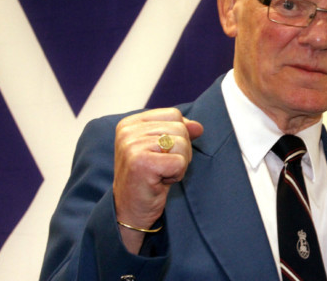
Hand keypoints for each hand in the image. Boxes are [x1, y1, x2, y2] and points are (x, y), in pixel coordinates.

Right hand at [113, 108, 202, 251]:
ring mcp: (132, 146)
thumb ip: (180, 133)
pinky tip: (160, 181)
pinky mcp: (141, 163)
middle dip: (180, 151)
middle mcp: (128, 131)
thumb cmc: (148, 179)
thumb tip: (198, 126)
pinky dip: (176, 174)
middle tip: (161, 167)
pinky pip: (180, 162)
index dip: (178, 136)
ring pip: (182, 143)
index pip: (174, 114)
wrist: (131, 210)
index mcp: (130, 123)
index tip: (162, 153)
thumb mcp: (164, 150)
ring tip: (160, 174)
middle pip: (180, 128)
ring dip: (179, 163)